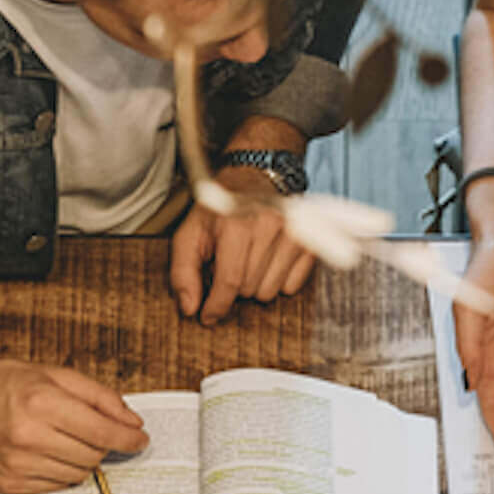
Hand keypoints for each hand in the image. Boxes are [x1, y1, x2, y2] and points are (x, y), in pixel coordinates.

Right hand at [0, 349, 146, 493]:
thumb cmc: (5, 383)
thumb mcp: (55, 375)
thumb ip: (99, 397)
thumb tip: (133, 423)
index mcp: (41, 402)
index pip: (103, 432)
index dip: (128, 438)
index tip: (140, 439)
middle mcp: (28, 436)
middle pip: (94, 456)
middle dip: (101, 445)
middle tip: (90, 431)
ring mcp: (16, 464)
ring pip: (78, 475)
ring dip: (81, 460)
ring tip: (61, 438)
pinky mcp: (8, 483)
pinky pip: (55, 487)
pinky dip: (59, 472)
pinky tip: (44, 452)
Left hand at [170, 171, 317, 324]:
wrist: (256, 176)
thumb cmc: (221, 209)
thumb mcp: (191, 232)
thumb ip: (183, 271)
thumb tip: (190, 309)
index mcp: (237, 223)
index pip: (229, 281)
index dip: (216, 305)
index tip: (207, 317)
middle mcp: (269, 226)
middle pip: (248, 289)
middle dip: (233, 285)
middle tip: (229, 263)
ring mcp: (294, 234)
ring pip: (270, 292)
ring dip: (255, 285)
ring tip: (248, 261)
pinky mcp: (310, 244)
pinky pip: (291, 287)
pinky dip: (277, 281)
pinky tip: (268, 260)